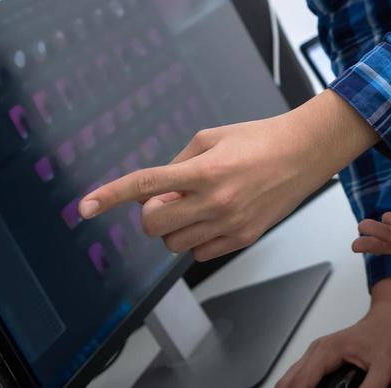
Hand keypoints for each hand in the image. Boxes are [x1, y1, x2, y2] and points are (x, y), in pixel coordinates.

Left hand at [78, 90, 375, 259]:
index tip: (85, 207)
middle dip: (151, 215)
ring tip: (198, 205)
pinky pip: (199, 253)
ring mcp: (230, 223)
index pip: (145, 185)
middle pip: (153, 225)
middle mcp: (215, 200)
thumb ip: (178, 163)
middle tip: (169, 200)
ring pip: (174, 244)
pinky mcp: (243, 238)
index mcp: (204, 170)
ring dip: (174, 228)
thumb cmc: (259, 138)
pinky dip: (196, 240)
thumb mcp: (212, 137)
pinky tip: (213, 218)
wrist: (305, 152)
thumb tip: (158, 193)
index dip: (110, 195)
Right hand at [276, 275, 390, 387]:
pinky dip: (301, 387)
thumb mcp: (385, 366)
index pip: (302, 384)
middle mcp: (317, 351)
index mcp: (327, 351)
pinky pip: (300, 377)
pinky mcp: (321, 358)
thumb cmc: (390, 334)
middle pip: (288, 382)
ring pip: (290, 379)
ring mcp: (317, 353)